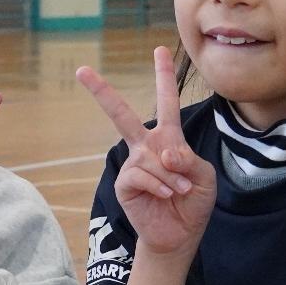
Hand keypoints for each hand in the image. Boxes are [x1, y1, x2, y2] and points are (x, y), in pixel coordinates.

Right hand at [75, 46, 214, 256]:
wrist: (179, 235)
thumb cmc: (193, 203)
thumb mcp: (203, 176)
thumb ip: (188, 158)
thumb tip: (163, 152)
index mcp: (168, 139)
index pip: (166, 102)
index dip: (164, 76)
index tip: (159, 49)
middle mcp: (146, 147)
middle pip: (122, 115)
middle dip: (101, 92)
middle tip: (82, 70)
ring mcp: (133, 165)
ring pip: (149, 156)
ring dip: (170, 175)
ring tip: (180, 190)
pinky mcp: (125, 184)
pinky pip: (141, 174)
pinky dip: (158, 184)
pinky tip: (166, 194)